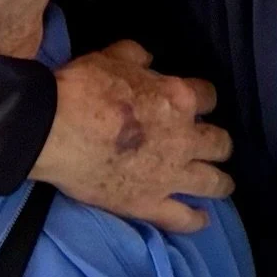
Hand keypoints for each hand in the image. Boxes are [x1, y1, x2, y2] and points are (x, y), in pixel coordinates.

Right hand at [28, 40, 233, 232]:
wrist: (54, 127)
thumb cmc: (84, 87)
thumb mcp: (114, 56)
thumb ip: (137, 56)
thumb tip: (148, 58)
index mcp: (179, 97)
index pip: (209, 97)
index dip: (203, 100)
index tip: (197, 105)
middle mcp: (184, 137)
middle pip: (219, 141)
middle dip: (218, 143)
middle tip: (213, 146)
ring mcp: (169, 173)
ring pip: (212, 181)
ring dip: (220, 182)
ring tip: (222, 185)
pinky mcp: (147, 202)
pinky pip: (181, 218)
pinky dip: (194, 220)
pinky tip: (202, 219)